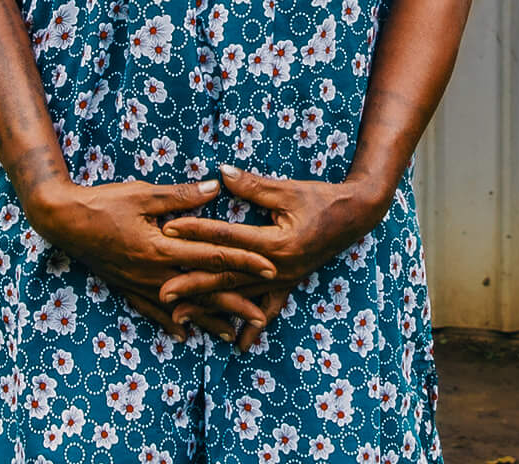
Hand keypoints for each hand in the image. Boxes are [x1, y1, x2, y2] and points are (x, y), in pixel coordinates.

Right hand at [23, 177, 277, 340]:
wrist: (62, 222)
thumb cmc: (103, 203)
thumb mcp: (143, 193)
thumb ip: (181, 195)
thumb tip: (216, 188)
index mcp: (161, 247)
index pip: (212, 255)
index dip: (243, 260)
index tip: (270, 267)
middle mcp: (153, 272)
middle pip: (202, 290)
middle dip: (234, 303)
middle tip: (261, 315)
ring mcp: (139, 283)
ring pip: (181, 307)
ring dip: (207, 320)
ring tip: (231, 334)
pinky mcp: (127, 286)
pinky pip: (153, 310)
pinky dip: (171, 322)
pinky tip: (185, 333)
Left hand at [155, 165, 396, 343]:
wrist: (356, 216)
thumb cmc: (320, 199)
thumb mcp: (286, 191)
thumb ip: (252, 186)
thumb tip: (221, 173)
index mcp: (275, 244)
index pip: (227, 238)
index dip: (196, 232)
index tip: (168, 230)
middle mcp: (277, 269)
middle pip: (227, 277)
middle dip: (192, 285)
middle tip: (162, 293)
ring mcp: (283, 280)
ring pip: (240, 297)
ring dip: (210, 307)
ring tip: (180, 317)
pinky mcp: (288, 283)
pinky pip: (267, 309)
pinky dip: (251, 326)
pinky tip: (238, 345)